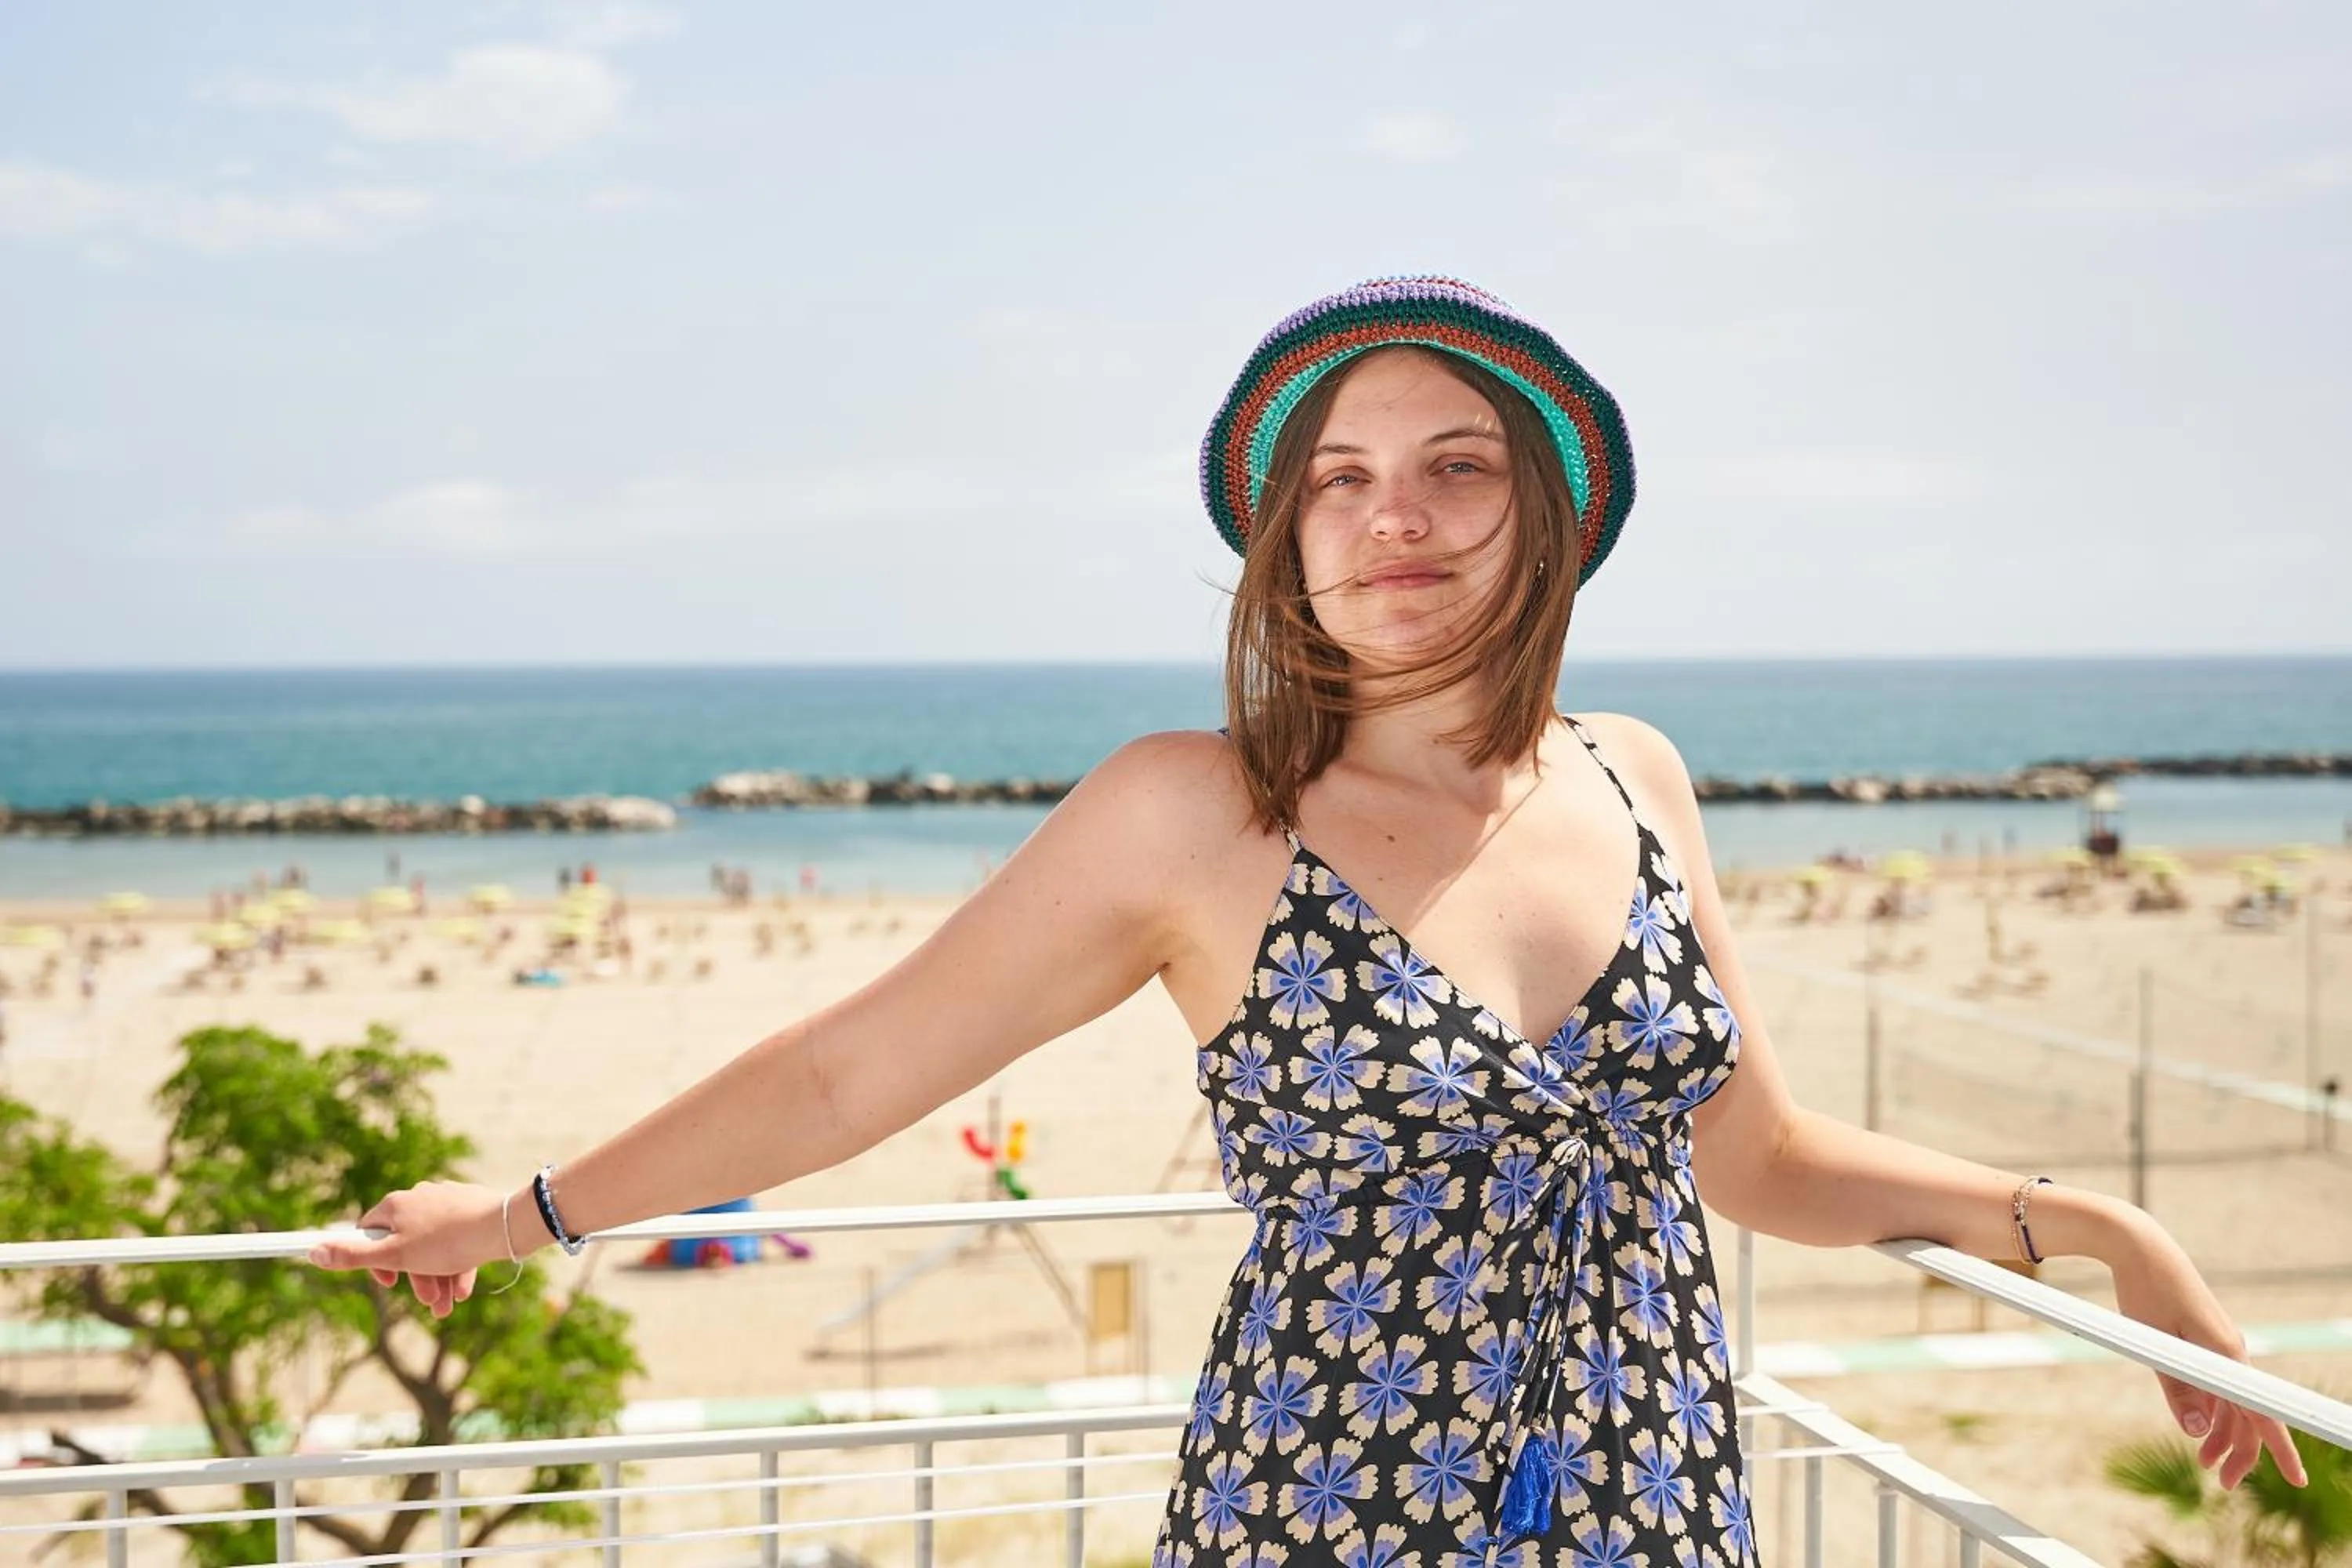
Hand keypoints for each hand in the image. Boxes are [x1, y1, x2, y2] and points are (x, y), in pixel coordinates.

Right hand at [309, 1180, 511, 1319]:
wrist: (503, 1227)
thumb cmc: (446, 1242)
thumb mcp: (395, 1256)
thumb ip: (354, 1257)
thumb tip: (312, 1252)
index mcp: (396, 1206)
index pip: (369, 1232)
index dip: (373, 1261)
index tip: (388, 1283)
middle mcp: (419, 1198)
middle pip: (406, 1245)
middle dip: (416, 1279)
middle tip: (430, 1304)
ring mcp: (447, 1202)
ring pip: (434, 1247)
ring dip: (438, 1279)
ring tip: (449, 1305)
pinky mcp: (471, 1209)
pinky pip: (457, 1241)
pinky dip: (457, 1266)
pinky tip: (463, 1291)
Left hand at [2110, 1235, 2308, 1490]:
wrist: (2142, 1247)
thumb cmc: (2146, 1291)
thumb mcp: (2155, 1345)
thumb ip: (2177, 1387)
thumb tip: (2196, 1430)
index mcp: (2227, 1354)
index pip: (2262, 1412)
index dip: (2280, 1449)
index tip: (2296, 1479)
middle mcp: (2232, 1352)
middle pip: (2248, 1414)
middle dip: (2241, 1452)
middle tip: (2220, 1481)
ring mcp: (2222, 1346)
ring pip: (2233, 1402)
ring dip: (2223, 1434)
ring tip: (2204, 1462)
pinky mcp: (2208, 1340)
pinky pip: (2220, 1384)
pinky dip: (2212, 1409)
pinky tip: (2198, 1425)